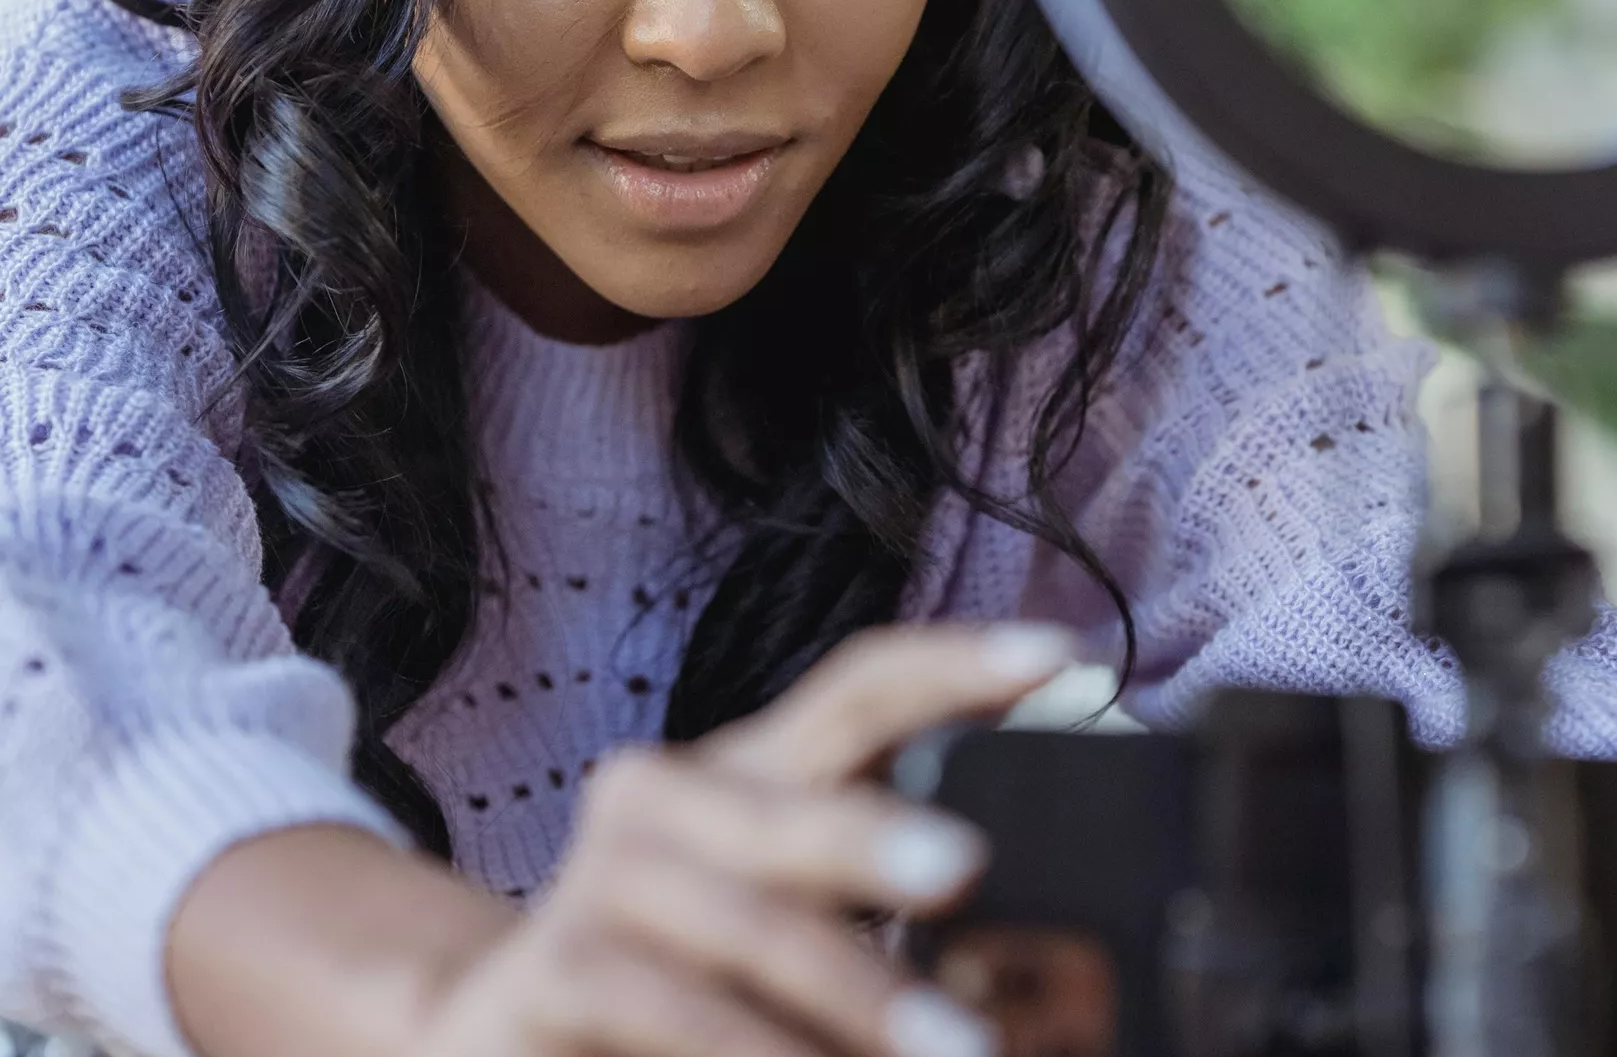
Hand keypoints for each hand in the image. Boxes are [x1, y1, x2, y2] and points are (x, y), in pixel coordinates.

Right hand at [413, 621, 1075, 1056]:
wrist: (502, 1033)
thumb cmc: (685, 974)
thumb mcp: (791, 923)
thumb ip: (884, 910)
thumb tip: (1031, 937)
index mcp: (749, 764)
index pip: (857, 684)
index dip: (955, 661)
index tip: (1059, 654)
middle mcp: (671, 791)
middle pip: (796, 795)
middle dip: (883, 832)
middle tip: (972, 868)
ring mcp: (603, 876)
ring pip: (748, 923)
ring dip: (859, 994)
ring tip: (959, 1050)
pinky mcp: (552, 970)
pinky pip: (673, 1010)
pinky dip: (760, 1056)